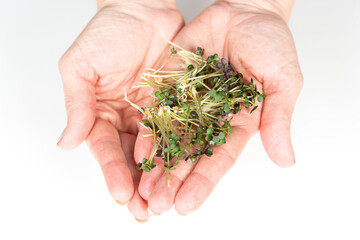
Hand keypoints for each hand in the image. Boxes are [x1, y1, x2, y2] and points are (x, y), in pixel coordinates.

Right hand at [57, 0, 183, 220]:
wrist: (143, 9)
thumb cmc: (107, 32)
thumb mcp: (81, 67)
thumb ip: (77, 104)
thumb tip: (67, 141)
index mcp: (101, 113)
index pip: (105, 149)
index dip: (112, 171)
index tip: (120, 193)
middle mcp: (126, 118)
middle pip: (130, 157)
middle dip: (137, 185)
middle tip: (144, 210)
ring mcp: (152, 114)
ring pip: (155, 151)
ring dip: (159, 177)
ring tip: (165, 201)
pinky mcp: (175, 105)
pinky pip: (178, 131)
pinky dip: (180, 152)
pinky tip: (184, 171)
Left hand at [137, 0, 302, 214]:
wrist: (245, 10)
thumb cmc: (270, 43)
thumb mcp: (282, 80)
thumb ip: (278, 118)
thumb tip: (286, 159)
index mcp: (238, 122)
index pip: (219, 158)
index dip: (203, 181)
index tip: (188, 204)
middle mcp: (211, 118)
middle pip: (190, 154)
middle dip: (174, 180)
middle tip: (159, 205)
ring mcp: (190, 102)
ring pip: (170, 138)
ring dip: (157, 163)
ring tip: (143, 188)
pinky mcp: (172, 85)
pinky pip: (158, 109)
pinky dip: (148, 129)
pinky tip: (137, 149)